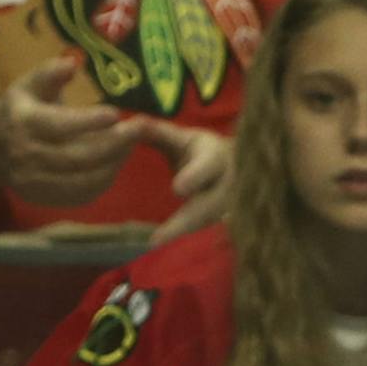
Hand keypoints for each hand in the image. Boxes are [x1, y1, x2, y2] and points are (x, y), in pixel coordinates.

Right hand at [0, 57, 143, 204]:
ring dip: (115, 162)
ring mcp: (37, 181)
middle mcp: (27, 154)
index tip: (116, 112)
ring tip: (132, 144)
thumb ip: (50, 74)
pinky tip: (117, 161)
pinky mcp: (47, 198)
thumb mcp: (29, 87)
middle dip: (114, 143)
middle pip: (78, 156)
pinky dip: (105, 178)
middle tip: (141, 128)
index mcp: (23, 122)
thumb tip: (73, 62)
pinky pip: (84, 194)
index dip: (89, 121)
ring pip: (85, 178)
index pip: (59, 125)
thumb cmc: (22, 110)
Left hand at [141, 122, 231, 244]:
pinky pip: (205, 227)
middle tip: (160, 235)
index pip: (207, 168)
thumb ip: (158, 133)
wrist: (237, 166)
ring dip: (183, 231)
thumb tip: (129, 125)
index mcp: (216, 158)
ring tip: (157, 240)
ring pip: (207, 220)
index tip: (178, 189)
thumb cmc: (202, 150)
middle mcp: (228, 184)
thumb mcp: (183, 137)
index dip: (195, 178)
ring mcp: (230, 204)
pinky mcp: (225, 218)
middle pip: (208, 205)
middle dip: (185, 220)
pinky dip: (184, 233)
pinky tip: (163, 239)